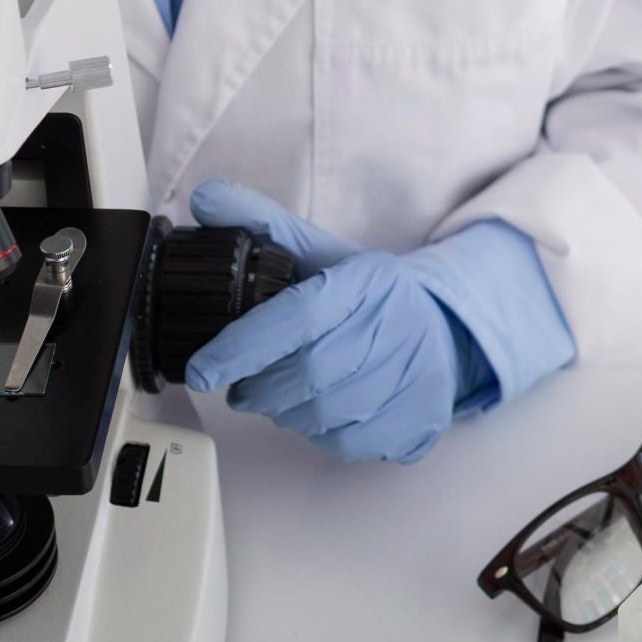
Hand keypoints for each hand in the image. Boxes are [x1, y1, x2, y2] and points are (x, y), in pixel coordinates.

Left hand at [181, 180, 483, 463]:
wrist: (439, 330)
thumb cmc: (366, 295)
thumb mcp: (320, 251)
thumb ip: (262, 224)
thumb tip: (204, 198)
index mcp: (365, 280)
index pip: (297, 316)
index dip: (243, 346)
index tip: (202, 369)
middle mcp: (393, 327)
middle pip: (307, 375)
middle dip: (258, 386)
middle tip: (241, 384)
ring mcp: (411, 380)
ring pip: (322, 415)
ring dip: (284, 411)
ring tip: (278, 393)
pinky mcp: (415, 424)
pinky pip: (346, 443)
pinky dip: (318, 433)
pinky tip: (317, 410)